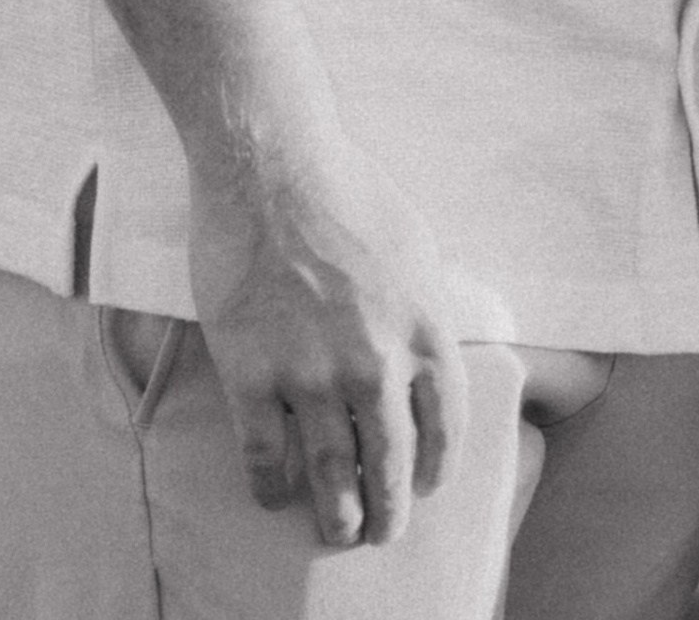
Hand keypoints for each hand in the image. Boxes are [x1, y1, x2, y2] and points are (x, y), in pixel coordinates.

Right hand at [186, 135, 468, 550]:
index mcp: (424, 329)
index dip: (436, 466)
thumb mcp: (415, 248)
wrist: (272, 167)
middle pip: (391, 463)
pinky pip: (265, 457)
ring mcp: (314, 375)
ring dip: (337, 514)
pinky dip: (271, 487)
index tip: (425, 485)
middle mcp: (376, 364)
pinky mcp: (254, 376)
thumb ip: (422, 309)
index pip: (444, 424)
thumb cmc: (347, 194)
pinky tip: (274, 495)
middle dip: (388, 509)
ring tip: (338, 530)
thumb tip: (426, 356)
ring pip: (331, 474)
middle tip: (380, 532)